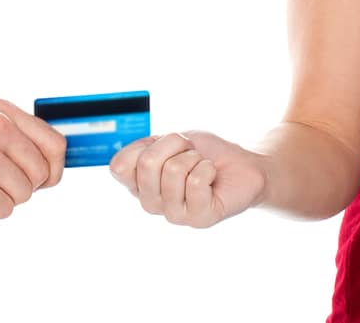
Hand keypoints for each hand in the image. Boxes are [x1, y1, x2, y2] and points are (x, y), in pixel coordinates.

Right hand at [109, 130, 266, 228]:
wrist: (241, 164)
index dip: (148, 145)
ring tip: (202, 167)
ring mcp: (173, 214)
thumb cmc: (204, 152)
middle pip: (147, 163)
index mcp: (138, 185)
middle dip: (175, 146)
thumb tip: (118, 166)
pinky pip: (195, 182)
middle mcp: (151, 203)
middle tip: (189, 155)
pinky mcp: (198, 219)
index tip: (168, 147)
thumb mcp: (168, 140)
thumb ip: (141, 150)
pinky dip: (207, 169)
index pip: (119, 166)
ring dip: (194, 158)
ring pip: (173, 170)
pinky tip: (212, 178)